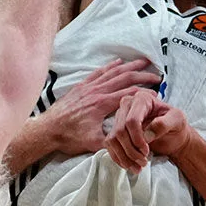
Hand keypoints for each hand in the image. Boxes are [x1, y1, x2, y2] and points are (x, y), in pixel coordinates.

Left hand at [36, 59, 161, 158]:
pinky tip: (117, 62)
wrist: (47, 130)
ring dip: (129, 66)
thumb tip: (129, 144)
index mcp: (102, 104)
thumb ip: (113, 142)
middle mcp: (97, 91)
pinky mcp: (81, 87)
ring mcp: (88, 87)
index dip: (145, 91)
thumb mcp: (94, 143)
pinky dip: (110, 66)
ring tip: (143, 62)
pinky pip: (98, 72)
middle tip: (156, 74)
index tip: (157, 91)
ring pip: (113, 72)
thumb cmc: (69, 137)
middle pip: (124, 78)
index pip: (130, 93)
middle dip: (142, 75)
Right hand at [104, 90, 192, 173]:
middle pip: (120, 131)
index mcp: (142, 99)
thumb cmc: (176, 125)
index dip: (137, 139)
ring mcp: (119, 118)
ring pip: (113, 139)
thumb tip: (147, 135)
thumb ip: (164, 124)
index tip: (146, 151)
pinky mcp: (116, 131)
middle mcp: (127, 105)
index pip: (132, 120)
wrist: (173, 136)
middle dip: (131, 150)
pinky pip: (110, 145)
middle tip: (144, 162)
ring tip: (138, 167)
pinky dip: (119, 158)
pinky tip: (130, 165)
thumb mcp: (177, 121)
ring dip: (124, 156)